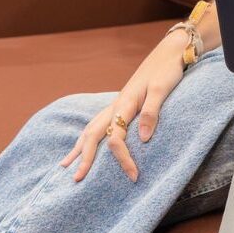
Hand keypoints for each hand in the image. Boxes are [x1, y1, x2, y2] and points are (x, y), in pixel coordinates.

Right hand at [59, 32, 189, 182]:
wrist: (169, 52)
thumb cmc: (167, 71)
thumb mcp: (162, 90)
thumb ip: (151, 113)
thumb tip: (142, 139)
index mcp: (124, 105)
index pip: (116, 139)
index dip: (123, 159)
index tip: (134, 176)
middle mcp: (115, 106)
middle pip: (92, 136)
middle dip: (84, 159)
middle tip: (76, 179)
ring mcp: (116, 105)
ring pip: (90, 129)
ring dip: (78, 148)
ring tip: (65, 164)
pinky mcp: (121, 104)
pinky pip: (98, 124)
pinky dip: (87, 137)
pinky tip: (84, 142)